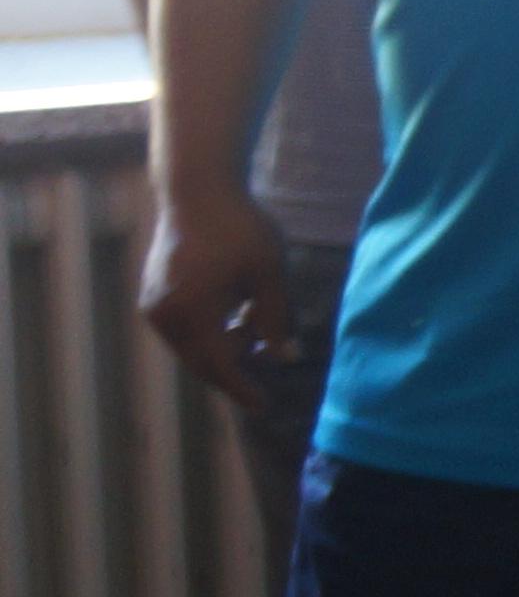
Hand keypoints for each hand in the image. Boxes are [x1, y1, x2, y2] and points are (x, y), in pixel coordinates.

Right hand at [141, 184, 301, 411]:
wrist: (197, 191)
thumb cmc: (240, 228)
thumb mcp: (269, 274)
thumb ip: (277, 318)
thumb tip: (286, 358)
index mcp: (192, 313)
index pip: (219, 366)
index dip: (242, 388)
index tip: (265, 406)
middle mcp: (164, 315)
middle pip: (202, 361)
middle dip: (236, 366)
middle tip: (268, 356)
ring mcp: (154, 305)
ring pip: (193, 345)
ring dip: (224, 345)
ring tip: (256, 320)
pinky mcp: (154, 295)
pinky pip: (184, 328)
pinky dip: (210, 330)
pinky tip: (237, 310)